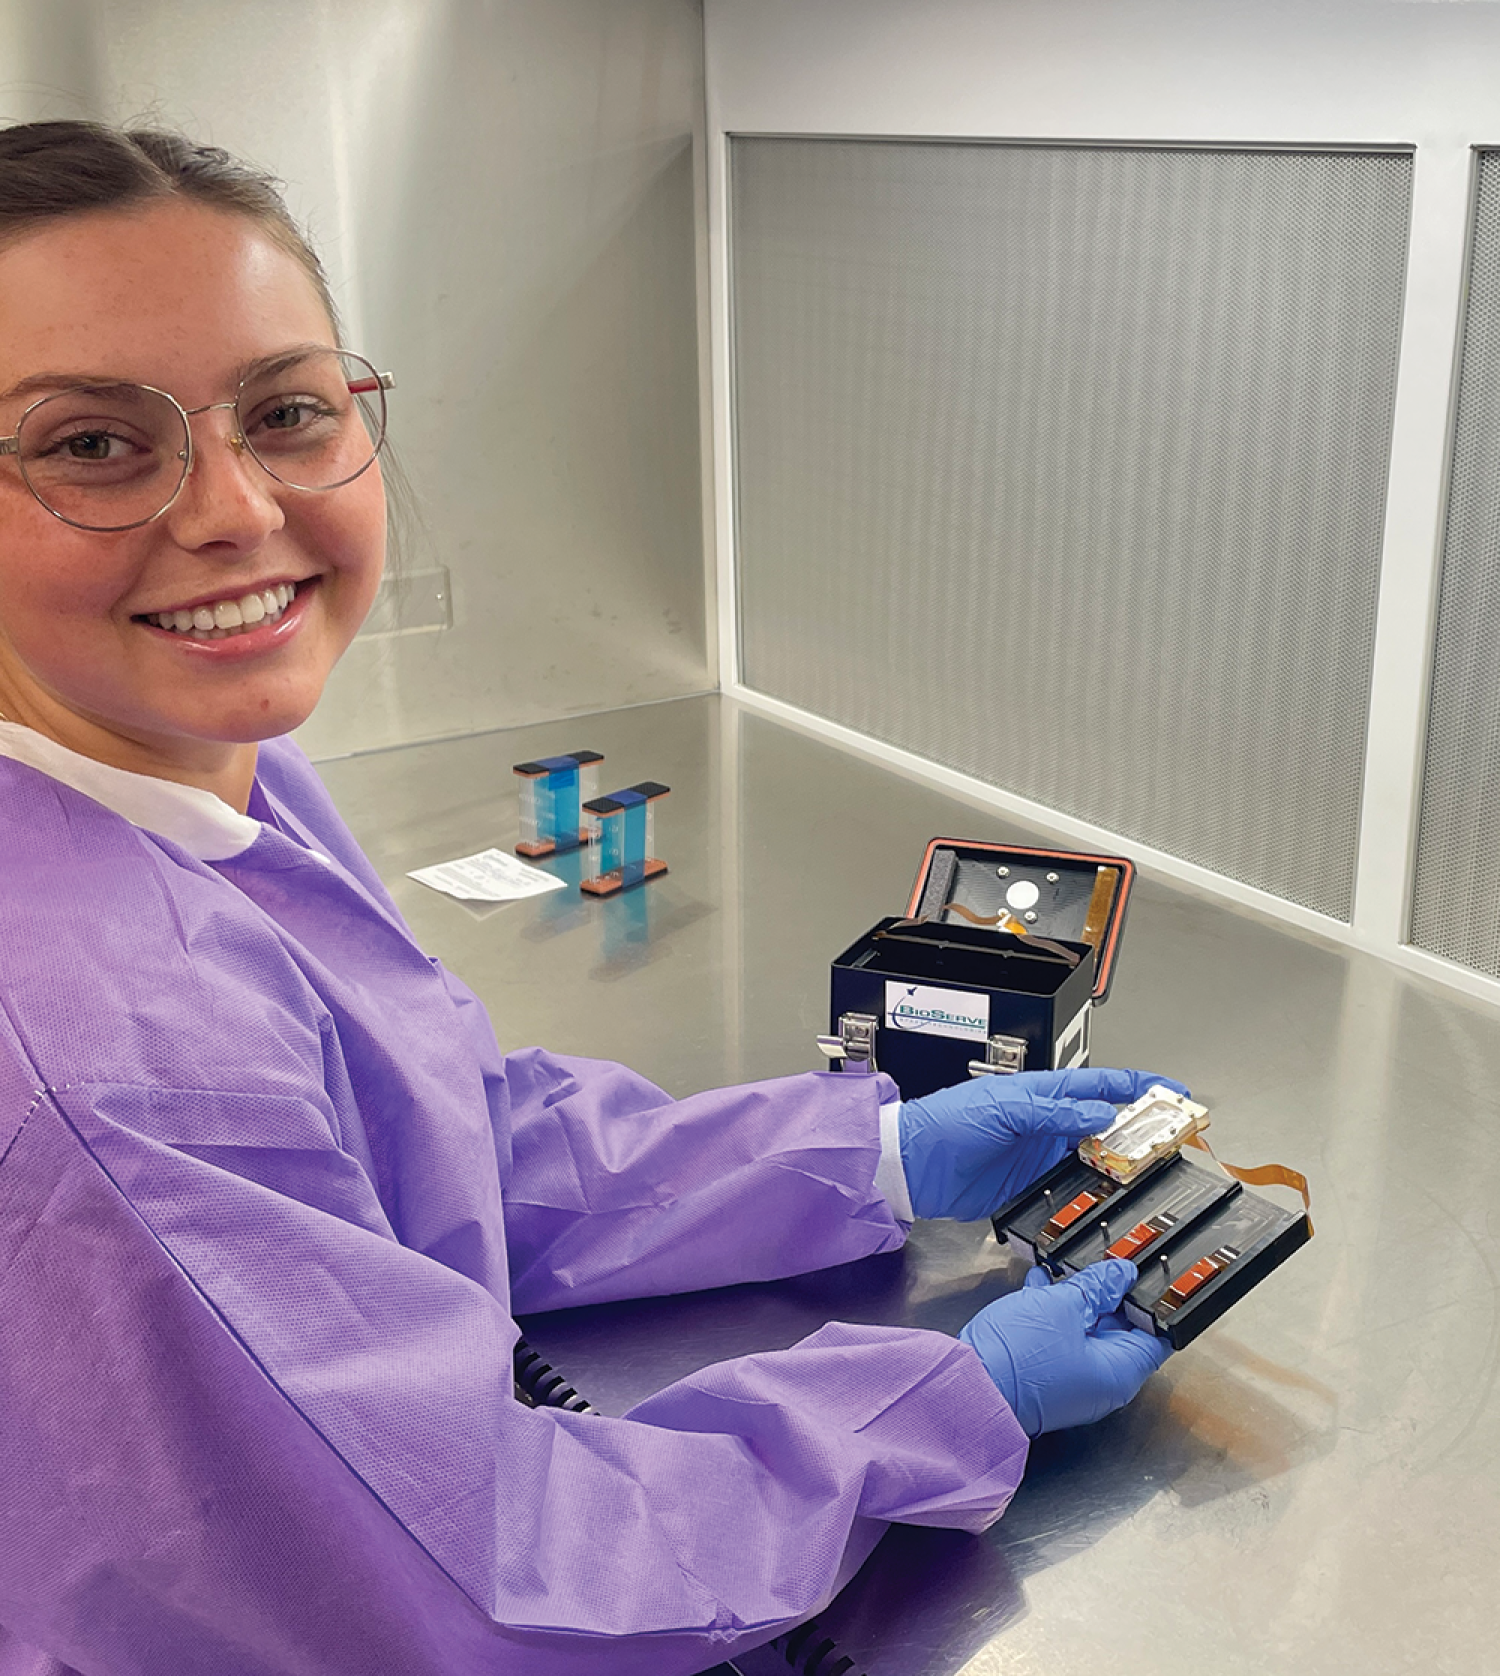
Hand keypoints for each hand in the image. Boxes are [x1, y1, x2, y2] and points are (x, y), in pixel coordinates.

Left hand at [898, 1066, 1188, 1220]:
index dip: (1139, 1086)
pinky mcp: (1032, 1186)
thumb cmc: (947, 1123)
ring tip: (1152, 1173)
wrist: (913, 1165)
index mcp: (1042, 1093)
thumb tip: (1099, 1114)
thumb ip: (1052, 1113)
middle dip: (1142, 1130)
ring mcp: (1041, 1155)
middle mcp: (1047, 1123)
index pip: (1101, 1084)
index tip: (1174, 1092)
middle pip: (1107, 1124)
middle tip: (1175, 1141)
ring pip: (1095, 1158)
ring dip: (1120, 1166)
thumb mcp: (1003, 1109)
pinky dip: (1094, 1193)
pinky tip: (1112, 1199)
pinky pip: (1073, 1188)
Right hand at [959, 1259, 1170, 1435]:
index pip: (1154, 1335)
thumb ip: (1097, 1286)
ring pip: (1085, 1331)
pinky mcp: (1045, 1374)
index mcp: (1119, 1372)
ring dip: (1077, 1298)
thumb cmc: (1019, 1358)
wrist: (969, 1387)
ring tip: (1067, 1266)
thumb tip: (1121, 1275)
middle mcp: (1101, 1382)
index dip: (1151, 1301)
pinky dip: (1055, 1311)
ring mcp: (1072, 1380)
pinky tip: (1039, 1283)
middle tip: (1103, 1261)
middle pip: (1119, 1330)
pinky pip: (1060, 1337)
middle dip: (1109, 1293)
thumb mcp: (1063, 1305)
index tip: (1144, 1274)